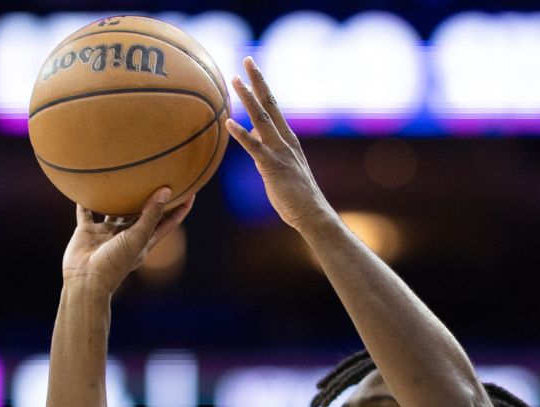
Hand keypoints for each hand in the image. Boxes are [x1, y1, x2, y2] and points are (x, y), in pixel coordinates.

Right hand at [62, 187, 194, 294]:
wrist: (85, 280)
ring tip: (122, 178)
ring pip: (114, 211)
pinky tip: (86, 186)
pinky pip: (86, 213)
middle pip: (142, 213)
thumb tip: (166, 190)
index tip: (191, 191)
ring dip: (117, 198)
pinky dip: (85, 202)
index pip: (168, 222)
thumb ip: (151, 215)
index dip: (181, 208)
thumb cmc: (115, 262)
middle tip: (158, 176)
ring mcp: (107, 233)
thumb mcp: (138, 237)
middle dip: (150, 198)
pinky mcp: (87, 232)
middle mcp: (127, 236)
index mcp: (144, 241)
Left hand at [225, 57, 333, 230]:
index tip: (252, 68)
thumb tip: (251, 137)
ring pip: (262, 119)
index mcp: (287, 138)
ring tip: (235, 81)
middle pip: (270, 104)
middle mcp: (285, 139)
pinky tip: (228, 123)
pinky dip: (241, 134)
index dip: (262, 86)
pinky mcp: (273, 166)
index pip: (273, 106)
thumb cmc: (294, 194)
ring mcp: (280, 151)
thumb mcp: (279, 166)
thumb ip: (266, 149)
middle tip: (247, 60)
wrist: (311, 213)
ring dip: (248, 98)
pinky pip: (254, 147)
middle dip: (258, 81)